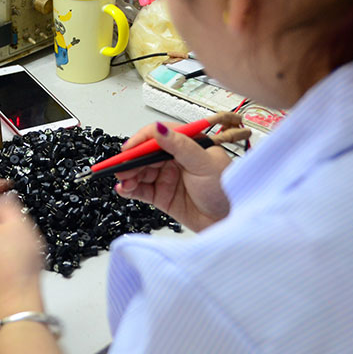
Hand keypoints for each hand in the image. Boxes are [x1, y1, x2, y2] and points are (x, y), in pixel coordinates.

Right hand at [114, 122, 232, 231]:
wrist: (231, 223)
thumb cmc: (226, 191)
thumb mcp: (204, 163)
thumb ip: (180, 146)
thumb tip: (160, 130)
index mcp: (186, 145)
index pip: (157, 136)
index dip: (140, 141)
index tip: (129, 150)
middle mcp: (174, 160)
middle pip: (144, 155)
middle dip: (130, 161)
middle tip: (122, 169)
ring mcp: (167, 177)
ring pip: (139, 172)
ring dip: (128, 176)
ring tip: (124, 182)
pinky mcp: (161, 196)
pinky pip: (140, 189)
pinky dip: (129, 188)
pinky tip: (124, 188)